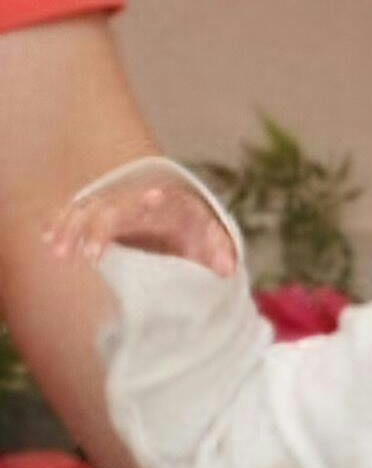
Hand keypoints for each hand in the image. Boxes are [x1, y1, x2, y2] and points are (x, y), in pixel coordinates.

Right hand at [47, 162, 237, 278]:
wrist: (176, 214)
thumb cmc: (194, 233)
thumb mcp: (210, 241)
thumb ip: (219, 251)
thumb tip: (228, 267)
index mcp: (167, 205)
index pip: (155, 202)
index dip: (145, 203)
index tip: (138, 207)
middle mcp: (137, 201)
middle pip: (114, 207)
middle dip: (97, 226)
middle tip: (83, 252)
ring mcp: (115, 206)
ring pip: (89, 209)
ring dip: (71, 226)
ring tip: (56, 249)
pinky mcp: (98, 215)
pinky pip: (76, 213)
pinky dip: (61, 222)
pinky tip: (47, 238)